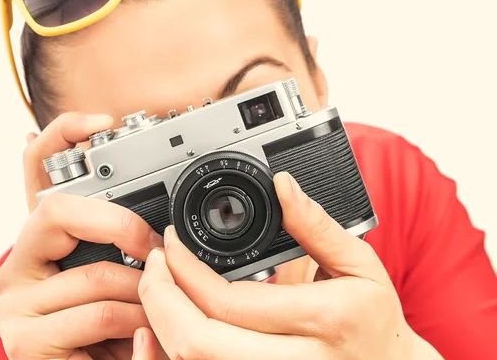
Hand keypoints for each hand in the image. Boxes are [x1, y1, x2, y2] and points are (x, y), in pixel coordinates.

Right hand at [0, 112, 164, 359]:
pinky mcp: (24, 339)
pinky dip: (137, 324)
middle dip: (120, 225)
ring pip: (96, 273)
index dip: (61, 134)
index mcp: (43, 240)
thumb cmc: (107, 330)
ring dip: (144, 294)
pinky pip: (99, 313)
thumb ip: (129, 250)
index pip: (35, 168)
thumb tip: (162, 230)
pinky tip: (143, 334)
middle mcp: (19, 262)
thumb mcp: (125, 280)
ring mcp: (15, 301)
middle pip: (55, 208)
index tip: (101, 122)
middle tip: (154, 247)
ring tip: (158, 309)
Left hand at [135, 172, 443, 359]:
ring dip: (161, 325)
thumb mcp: (359, 263)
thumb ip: (316, 225)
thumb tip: (283, 185)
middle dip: (159, 299)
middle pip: (198, 342)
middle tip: (153, 266)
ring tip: (160, 288)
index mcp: (322, 319)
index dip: (184, 269)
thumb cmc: (373, 319)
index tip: (170, 243)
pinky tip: (169, 326)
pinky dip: (173, 351)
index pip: (229, 300)